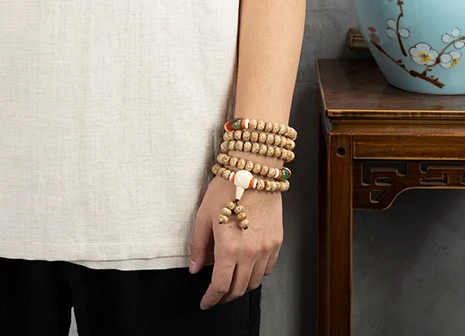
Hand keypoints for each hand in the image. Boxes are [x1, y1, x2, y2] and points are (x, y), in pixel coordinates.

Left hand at [188, 174, 282, 308]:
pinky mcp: (277, 242)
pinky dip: (256, 274)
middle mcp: (251, 253)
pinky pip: (268, 269)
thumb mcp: (203, 215)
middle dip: (225, 296)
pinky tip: (247, 267)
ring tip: (230, 282)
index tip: (205, 302)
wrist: (254, 171)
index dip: (211, 298)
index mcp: (230, 248)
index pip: (221, 286)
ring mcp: (267, 248)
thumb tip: (195, 268)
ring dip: (241, 287)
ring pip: (254, 282)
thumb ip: (199, 245)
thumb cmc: (226, 188)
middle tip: (215, 296)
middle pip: (239, 288)